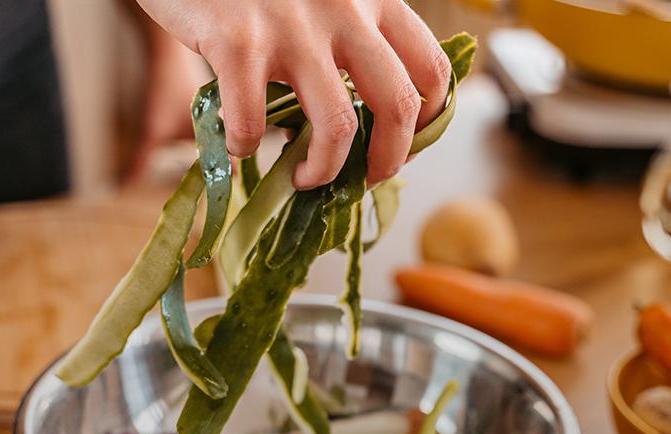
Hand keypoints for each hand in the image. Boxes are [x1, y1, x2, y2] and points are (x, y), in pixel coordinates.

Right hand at [135, 0, 451, 188]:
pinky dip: (246, 147)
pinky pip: (254, 122)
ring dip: (323, 169)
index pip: (432, 68)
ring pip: (337, 126)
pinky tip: (239, 144)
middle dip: (388, 160)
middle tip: (367, 179)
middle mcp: (344, 10)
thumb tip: (362, 120)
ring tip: (305, 178)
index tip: (404, 145)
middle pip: (398, 105)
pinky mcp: (238, 43)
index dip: (428, 121)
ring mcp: (291, 28)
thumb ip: (349, 36)